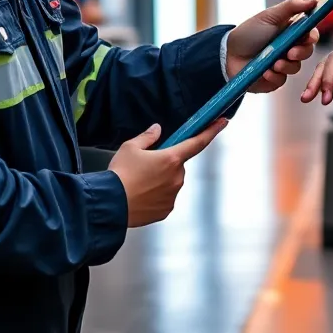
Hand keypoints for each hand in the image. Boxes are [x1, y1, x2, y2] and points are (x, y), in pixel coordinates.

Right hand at [108, 118, 227, 226]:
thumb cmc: (119, 175)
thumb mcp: (130, 147)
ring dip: (160, 181)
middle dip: (165, 164)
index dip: (212, 131)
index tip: (223, 122)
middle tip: (144, 167)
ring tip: (137, 184)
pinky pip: (165, 199)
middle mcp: (177, 177)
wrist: (109, 205)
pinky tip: (140, 197)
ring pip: (171, 182)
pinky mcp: (166, 210)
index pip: (198, 141)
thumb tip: (157, 130)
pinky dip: (156, 196)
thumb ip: (147, 137)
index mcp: (172, 158)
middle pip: (177, 165)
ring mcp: (173, 195)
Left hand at [227, 0, 320, 92]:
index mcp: (291, 32)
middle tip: (290, 52)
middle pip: (307, 52)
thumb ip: (292, 6)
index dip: (312, 37)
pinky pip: (282, 80)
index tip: (308, 37)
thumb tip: (314, 0)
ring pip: (296, 67)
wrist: (228, 54)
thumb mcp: (270, 15)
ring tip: (273, 63)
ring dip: (286, 65)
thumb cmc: (249, 32)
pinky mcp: (275, 79)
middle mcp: (290, 48)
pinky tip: (265, 72)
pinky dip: (274, 76)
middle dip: (301, 52)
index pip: (310, 34)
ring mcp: (283, 64)